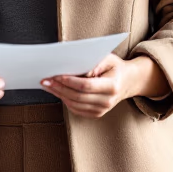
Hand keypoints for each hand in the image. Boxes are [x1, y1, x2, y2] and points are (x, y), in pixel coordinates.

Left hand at [41, 55, 167, 118]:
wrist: (127, 82)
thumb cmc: (114, 67)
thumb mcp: (108, 58)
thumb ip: (95, 62)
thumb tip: (81, 71)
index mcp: (112, 86)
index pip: (86, 86)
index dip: (69, 81)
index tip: (56, 75)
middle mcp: (108, 101)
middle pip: (78, 97)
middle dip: (59, 88)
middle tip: (45, 80)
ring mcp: (102, 110)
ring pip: (75, 105)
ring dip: (59, 95)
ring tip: (48, 86)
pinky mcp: (97, 114)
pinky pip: (77, 109)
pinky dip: (65, 101)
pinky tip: (57, 92)